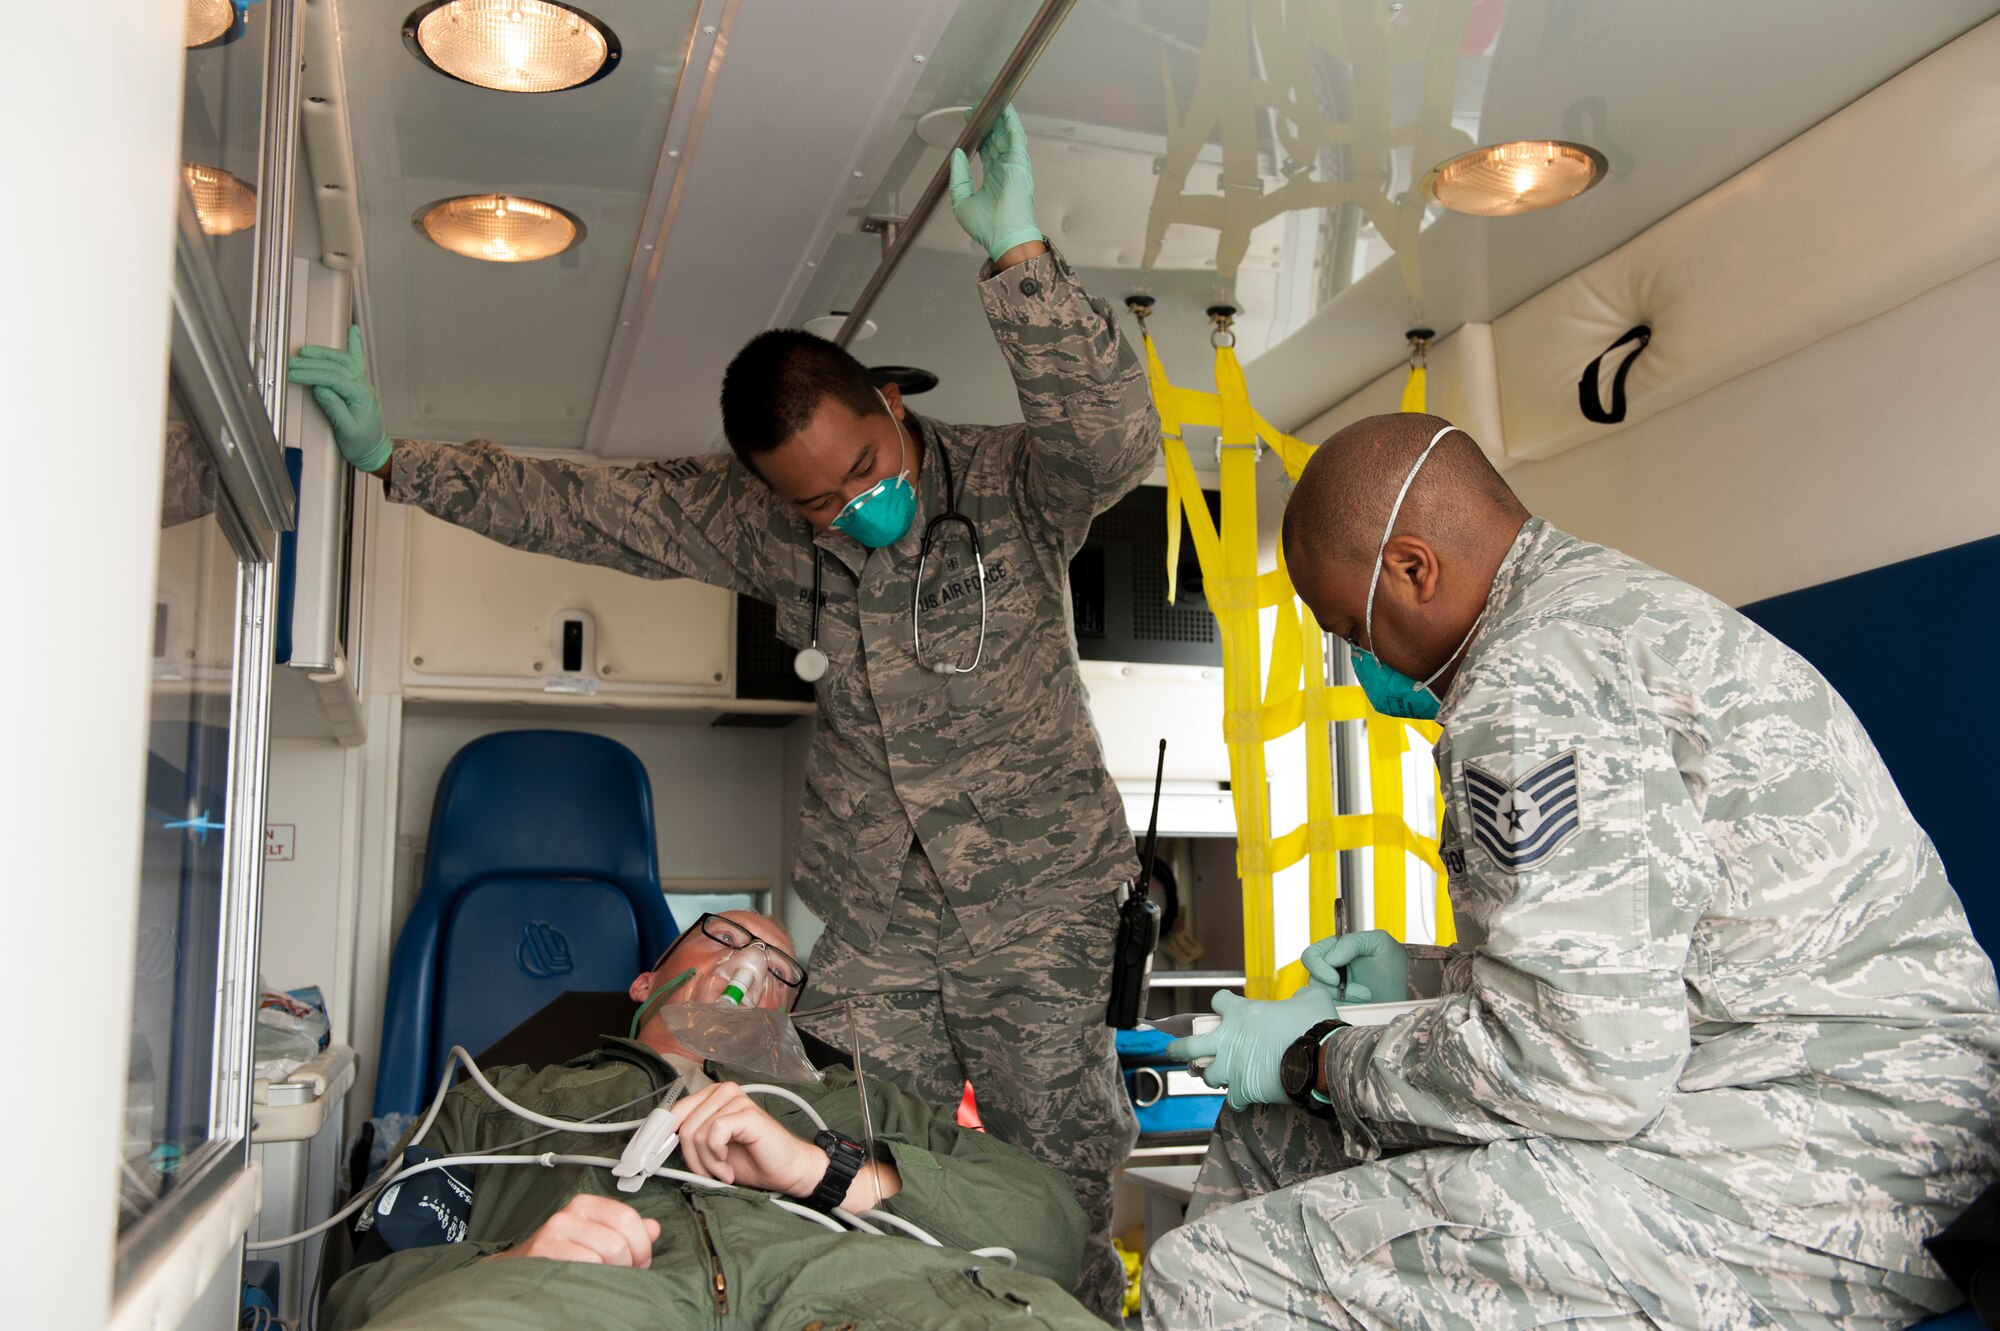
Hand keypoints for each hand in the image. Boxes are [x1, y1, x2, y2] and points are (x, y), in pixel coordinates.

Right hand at [286, 325, 393, 472]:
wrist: (374, 450)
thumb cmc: (360, 443)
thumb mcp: (346, 430)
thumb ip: (335, 408)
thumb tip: (320, 388)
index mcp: (360, 396)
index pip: (334, 379)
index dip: (312, 375)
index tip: (294, 374)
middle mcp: (363, 386)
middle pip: (337, 366)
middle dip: (313, 363)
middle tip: (292, 363)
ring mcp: (362, 383)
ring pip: (344, 360)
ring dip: (324, 354)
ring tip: (305, 351)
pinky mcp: (358, 384)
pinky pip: (357, 360)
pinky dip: (354, 344)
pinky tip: (353, 331)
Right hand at [488, 1194, 657, 1266]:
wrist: (518, 1270)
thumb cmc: (561, 1254)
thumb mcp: (596, 1235)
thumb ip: (628, 1230)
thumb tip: (653, 1228)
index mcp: (586, 1205)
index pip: (628, 1218)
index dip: (641, 1245)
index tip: (640, 1260)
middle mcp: (568, 1214)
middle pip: (619, 1241)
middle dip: (628, 1264)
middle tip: (621, 1274)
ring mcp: (554, 1233)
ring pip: (605, 1256)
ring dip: (611, 1274)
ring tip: (603, 1279)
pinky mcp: (543, 1253)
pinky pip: (584, 1267)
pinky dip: (592, 1279)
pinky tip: (585, 1282)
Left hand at [671, 1082, 822, 1196]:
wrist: (785, 1171)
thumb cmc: (749, 1161)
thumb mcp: (709, 1151)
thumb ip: (689, 1140)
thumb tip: (656, 1143)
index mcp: (711, 1097)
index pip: (673, 1111)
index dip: (658, 1136)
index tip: (649, 1159)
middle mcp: (722, 1092)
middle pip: (683, 1124)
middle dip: (691, 1158)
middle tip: (707, 1174)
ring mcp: (736, 1099)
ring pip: (696, 1132)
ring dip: (706, 1162)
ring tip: (722, 1172)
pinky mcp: (746, 1112)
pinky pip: (714, 1133)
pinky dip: (716, 1158)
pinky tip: (728, 1168)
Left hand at [946, 104, 1041, 262]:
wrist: (1004, 238)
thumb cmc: (988, 228)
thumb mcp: (961, 201)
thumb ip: (958, 177)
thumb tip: (958, 154)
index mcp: (995, 180)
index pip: (987, 151)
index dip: (979, 136)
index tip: (970, 124)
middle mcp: (1005, 171)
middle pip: (997, 140)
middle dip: (987, 123)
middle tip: (976, 110)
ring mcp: (1014, 166)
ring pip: (1007, 135)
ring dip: (999, 119)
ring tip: (989, 105)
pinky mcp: (1019, 162)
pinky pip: (1016, 136)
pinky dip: (1011, 122)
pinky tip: (1005, 109)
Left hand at [1166, 987, 1339, 1110]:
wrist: (1318, 1058)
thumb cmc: (1314, 1026)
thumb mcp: (1310, 999)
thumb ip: (1300, 996)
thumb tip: (1304, 997)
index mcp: (1241, 1013)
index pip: (1218, 1002)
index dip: (1222, 1003)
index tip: (1224, 1007)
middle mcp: (1228, 1039)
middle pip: (1189, 1045)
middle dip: (1178, 1048)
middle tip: (1172, 1050)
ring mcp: (1232, 1067)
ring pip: (1207, 1075)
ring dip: (1211, 1075)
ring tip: (1215, 1077)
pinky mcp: (1243, 1090)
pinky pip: (1231, 1100)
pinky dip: (1237, 1100)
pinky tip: (1241, 1100)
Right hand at [1301, 930, 1409, 1003]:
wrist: (1404, 994)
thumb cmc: (1393, 966)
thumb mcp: (1379, 943)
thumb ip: (1352, 942)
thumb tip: (1330, 959)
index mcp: (1336, 950)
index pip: (1311, 955)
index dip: (1319, 967)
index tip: (1336, 978)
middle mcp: (1331, 969)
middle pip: (1311, 978)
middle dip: (1330, 986)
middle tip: (1349, 988)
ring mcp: (1333, 989)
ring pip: (1319, 994)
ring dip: (1344, 997)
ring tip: (1366, 996)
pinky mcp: (1337, 1006)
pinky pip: (1328, 1010)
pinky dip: (1345, 1008)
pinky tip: (1362, 1005)